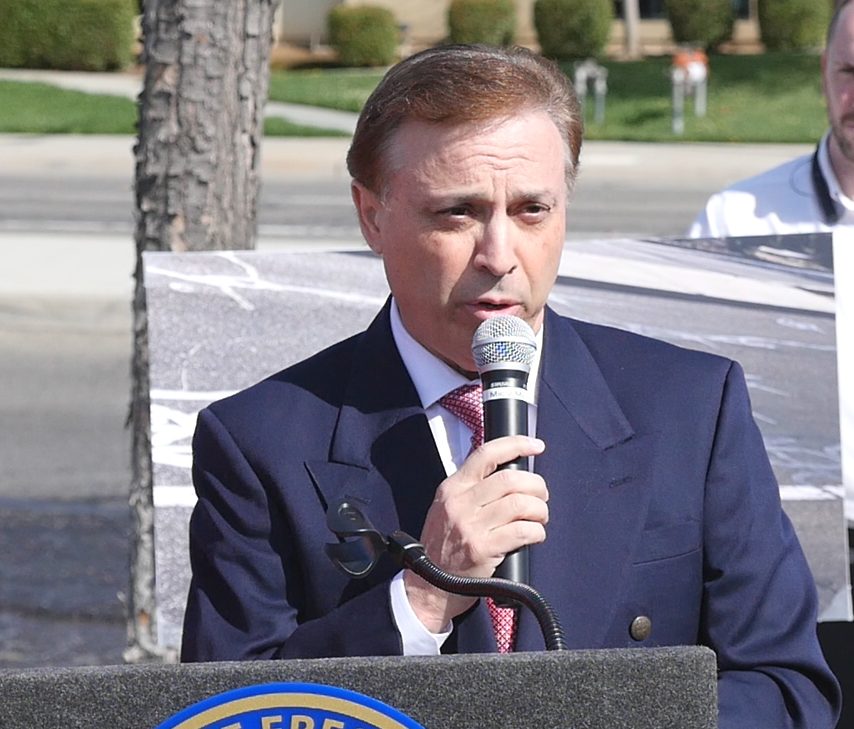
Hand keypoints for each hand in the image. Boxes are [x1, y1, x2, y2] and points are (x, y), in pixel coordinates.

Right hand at [403, 435, 547, 632]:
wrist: (429, 585)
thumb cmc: (443, 546)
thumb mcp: (446, 508)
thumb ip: (472, 489)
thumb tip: (512, 474)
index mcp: (452, 487)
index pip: (486, 455)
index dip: (516, 445)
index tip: (536, 446)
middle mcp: (460, 503)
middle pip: (510, 479)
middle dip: (536, 485)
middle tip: (542, 496)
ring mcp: (470, 526)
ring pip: (520, 504)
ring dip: (539, 510)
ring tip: (539, 517)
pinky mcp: (482, 549)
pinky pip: (522, 532)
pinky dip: (536, 532)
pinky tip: (535, 535)